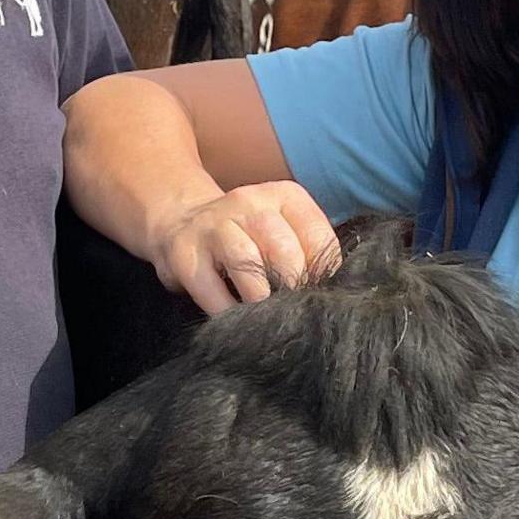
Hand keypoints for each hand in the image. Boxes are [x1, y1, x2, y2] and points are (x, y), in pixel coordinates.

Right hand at [151, 182, 340, 313]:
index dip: (323, 274)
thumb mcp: (281, 228)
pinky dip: (227, 311)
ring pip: (247, 264)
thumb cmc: (247, 236)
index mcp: (284, 196)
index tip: (319, 296)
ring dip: (261, 300)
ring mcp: (214, 225)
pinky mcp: (185, 253)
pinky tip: (235, 321)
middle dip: (293, 290)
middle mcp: (250, 203)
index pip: (317, 236)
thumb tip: (336, 291)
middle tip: (294, 315)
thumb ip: (308, 252)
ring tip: (268, 320)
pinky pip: (211, 288)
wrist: (182, 221)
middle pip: (284, 250)